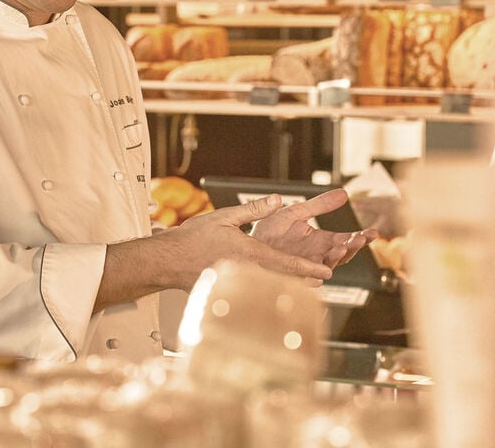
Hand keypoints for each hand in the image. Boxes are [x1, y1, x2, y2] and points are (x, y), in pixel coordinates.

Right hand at [166, 194, 335, 287]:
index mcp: (249, 253)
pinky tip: (274, 292)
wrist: (168, 261)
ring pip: (272, 288)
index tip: (327, 271)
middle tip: (323, 279)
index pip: (286, 262)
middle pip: (285, 280)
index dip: (310, 267)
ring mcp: (238, 284)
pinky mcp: (229, 292)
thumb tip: (277, 200)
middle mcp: (247, 272)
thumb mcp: (224, 216)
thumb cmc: (192, 239)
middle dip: (306, 280)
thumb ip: (253, 209)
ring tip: (307, 286)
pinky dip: (270, 292)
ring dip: (291, 287)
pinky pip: (255, 293)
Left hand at [250, 188, 376, 267]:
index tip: (372, 232)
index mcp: (320, 240)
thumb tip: (343, 193)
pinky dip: (314, 276)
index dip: (360, 237)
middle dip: (352, 247)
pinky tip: (320, 271)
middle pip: (341, 255)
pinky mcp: (291, 276)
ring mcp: (305, 267)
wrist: (245, 243)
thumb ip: (319, 205)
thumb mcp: (297, 212)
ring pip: (327, 267)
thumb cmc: (269, 230)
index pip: (345, 240)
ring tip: (341, 248)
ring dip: (336, 259)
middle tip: (359, 239)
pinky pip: (305, 279)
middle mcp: (315, 255)